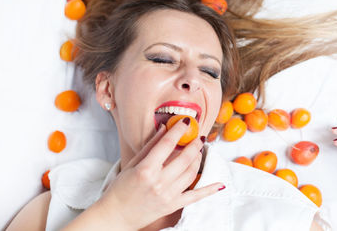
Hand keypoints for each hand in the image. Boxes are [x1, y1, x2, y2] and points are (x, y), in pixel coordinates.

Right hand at [96, 118, 223, 229]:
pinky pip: (195, 197)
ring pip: (191, 173)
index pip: (167, 144)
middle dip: (194, 144)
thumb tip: (163, 129)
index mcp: (146, 170)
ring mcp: (167, 195)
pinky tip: (219, 184)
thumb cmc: (120, 189)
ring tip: (199, 150)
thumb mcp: (132, 164)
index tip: (185, 122)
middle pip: (184, 158)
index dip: (178, 130)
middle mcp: (159, 182)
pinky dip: (209, 190)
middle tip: (198, 136)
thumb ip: (150, 146)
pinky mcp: (172, 206)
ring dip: (198, 159)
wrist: (117, 215)